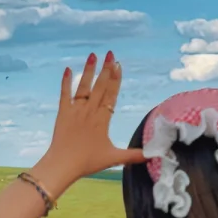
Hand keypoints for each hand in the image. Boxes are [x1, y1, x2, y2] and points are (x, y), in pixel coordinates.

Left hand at [31, 52, 144, 197]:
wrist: (63, 164)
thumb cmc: (88, 162)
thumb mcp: (114, 158)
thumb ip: (134, 155)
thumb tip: (154, 156)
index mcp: (103, 119)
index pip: (111, 94)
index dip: (115, 79)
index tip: (118, 65)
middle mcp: (90, 111)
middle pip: (100, 86)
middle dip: (106, 69)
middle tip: (110, 53)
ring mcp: (75, 110)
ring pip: (83, 86)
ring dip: (89, 70)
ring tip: (93, 55)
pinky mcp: (62, 113)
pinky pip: (64, 94)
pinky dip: (65, 82)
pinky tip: (68, 69)